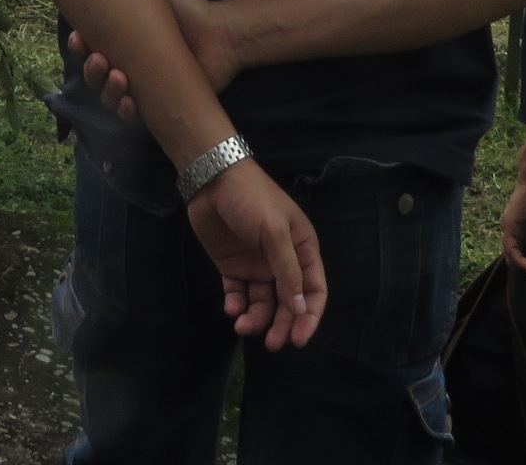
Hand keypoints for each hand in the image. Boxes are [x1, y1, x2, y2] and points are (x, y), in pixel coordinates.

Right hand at [63, 0, 242, 124]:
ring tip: (120, 77)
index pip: (90, 48)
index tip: (79, 38)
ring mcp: (142, 88)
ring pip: (110, 98)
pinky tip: (130, 102)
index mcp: (122, 41)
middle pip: (95, 76)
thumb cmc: (188, 10)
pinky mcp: (157, 107)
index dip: (80, 47)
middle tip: (101, 59)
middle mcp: (127, 65)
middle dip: (91, 70)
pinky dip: (126, 111)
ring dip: (108, 90)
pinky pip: (133, 117)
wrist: (218, 34)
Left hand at [184, 158, 326, 349]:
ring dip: (256, 319)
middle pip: (288, 303)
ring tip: (242, 326)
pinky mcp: (232, 267)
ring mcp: (256, 265)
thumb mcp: (275, 233)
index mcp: (302, 249)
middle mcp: (282, 261)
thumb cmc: (252, 200)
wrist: (211, 180)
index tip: (299, 339)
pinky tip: (231, 309)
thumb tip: (301, 309)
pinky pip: (238, 295)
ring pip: (262, 303)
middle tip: (271, 343)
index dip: (309, 316)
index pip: (314, 290)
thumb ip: (288, 272)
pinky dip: (236, 306)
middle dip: (282, 325)